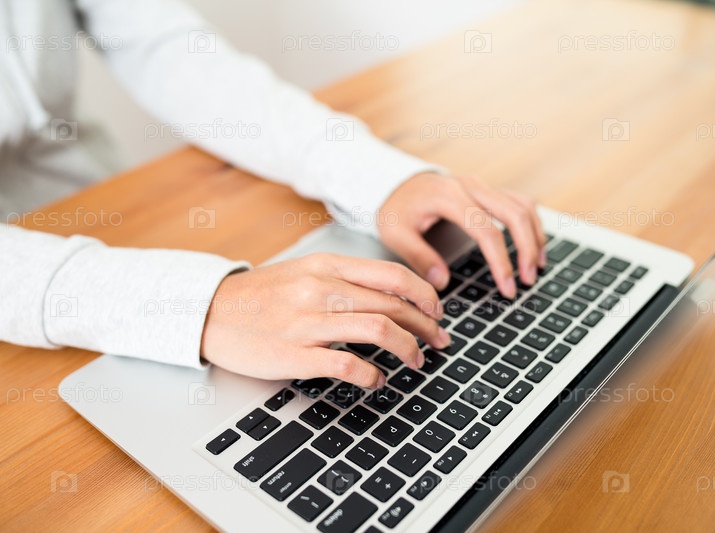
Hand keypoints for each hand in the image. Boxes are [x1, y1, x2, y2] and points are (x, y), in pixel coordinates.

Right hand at [200, 253, 448, 387]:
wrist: (209, 311)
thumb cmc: (261, 295)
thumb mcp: (304, 271)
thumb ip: (345, 279)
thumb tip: (391, 295)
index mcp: (327, 265)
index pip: (392, 275)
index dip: (424, 294)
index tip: (437, 310)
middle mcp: (321, 289)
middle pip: (393, 305)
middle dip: (426, 326)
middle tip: (439, 341)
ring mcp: (308, 322)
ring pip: (379, 331)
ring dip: (409, 349)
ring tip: (417, 361)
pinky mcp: (294, 354)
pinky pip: (347, 365)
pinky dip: (372, 375)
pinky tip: (377, 381)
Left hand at [379, 173, 546, 297]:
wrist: (393, 181)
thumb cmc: (395, 208)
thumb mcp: (394, 233)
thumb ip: (418, 257)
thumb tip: (442, 282)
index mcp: (449, 197)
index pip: (487, 231)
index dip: (502, 262)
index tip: (508, 287)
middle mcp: (471, 186)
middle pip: (515, 214)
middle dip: (527, 249)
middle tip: (528, 280)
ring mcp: (481, 185)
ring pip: (522, 205)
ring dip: (535, 235)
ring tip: (536, 266)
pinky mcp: (486, 189)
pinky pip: (518, 201)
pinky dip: (531, 223)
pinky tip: (534, 244)